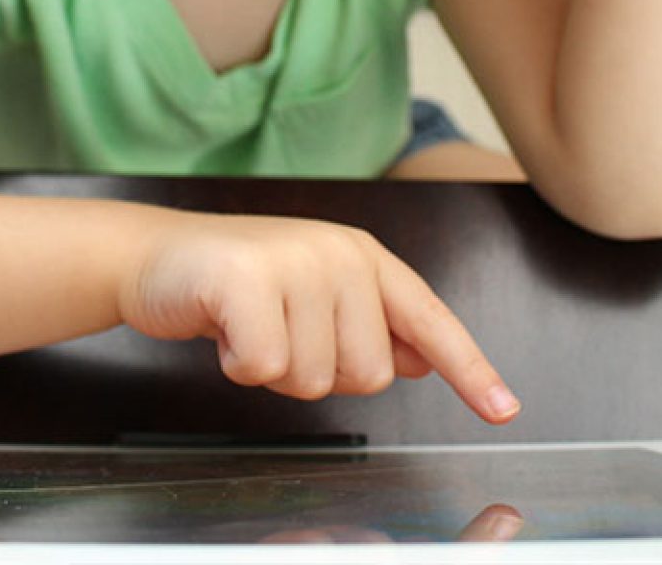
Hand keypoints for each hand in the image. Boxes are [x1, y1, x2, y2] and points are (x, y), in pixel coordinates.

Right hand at [117, 212, 519, 421]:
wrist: (159, 256)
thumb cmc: (239, 284)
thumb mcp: (315, 295)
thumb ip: (370, 323)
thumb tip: (422, 360)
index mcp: (362, 257)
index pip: (429, 318)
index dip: (469, 368)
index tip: (502, 408)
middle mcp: (338, 253)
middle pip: (369, 373)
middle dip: (319, 371)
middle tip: (279, 332)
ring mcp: (295, 262)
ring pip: (314, 379)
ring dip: (275, 370)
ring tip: (250, 325)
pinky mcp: (247, 280)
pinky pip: (263, 368)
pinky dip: (238, 364)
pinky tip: (224, 328)